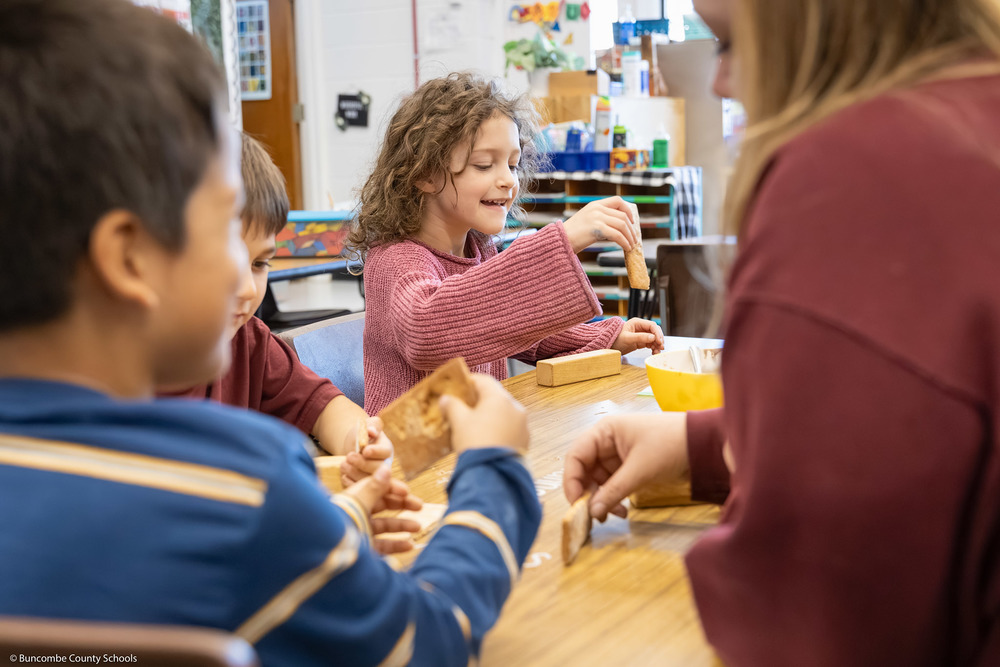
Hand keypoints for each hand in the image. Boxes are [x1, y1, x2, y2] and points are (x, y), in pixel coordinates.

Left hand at [341, 466, 424, 553]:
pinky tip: (410, 545)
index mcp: (354, 498)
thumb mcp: (358, 502)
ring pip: (385, 525)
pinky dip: (396, 545)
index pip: (377, 489)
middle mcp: (357, 513)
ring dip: (402, 525)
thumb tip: (386, 468)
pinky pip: (382, 545)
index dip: (393, 489)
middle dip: (402, 505)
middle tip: (420, 506)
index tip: (407, 491)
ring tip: (418, 526)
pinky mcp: (363, 548)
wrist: (325, 552)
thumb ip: (374, 487)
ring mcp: (360, 531)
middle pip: (383, 506)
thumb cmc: (340, 521)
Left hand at [342, 416, 393, 485]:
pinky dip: (351, 483)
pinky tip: (343, 476)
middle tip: (349, 457)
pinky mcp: (366, 486)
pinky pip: (360, 488)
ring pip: (370, 480)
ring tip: (343, 465)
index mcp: (386, 449)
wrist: (352, 446)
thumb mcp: (366, 425)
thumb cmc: (361, 434)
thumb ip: (372, 425)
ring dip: (355, 473)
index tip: (365, 450)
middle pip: (378, 468)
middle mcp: (384, 465)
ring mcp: (376, 477)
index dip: (376, 452)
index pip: (385, 451)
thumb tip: (371, 431)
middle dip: (363, 464)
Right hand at [441, 374, 528, 453]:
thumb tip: (446, 399)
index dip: (469, 381)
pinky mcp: (525, 441)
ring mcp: (523, 425)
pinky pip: (510, 429)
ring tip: (474, 426)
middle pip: (496, 397)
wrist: (493, 474)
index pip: (484, 380)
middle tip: (464, 407)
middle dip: (479, 401)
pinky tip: (486, 439)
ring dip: (490, 416)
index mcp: (500, 398)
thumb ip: (452, 406)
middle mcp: (515, 408)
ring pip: (504, 414)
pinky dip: (498, 430)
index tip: (459, 387)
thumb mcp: (459, 422)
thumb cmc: (475, 442)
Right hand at [562, 197, 639, 253]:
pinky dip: (625, 242)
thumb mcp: (587, 220)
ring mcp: (597, 217)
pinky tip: (626, 248)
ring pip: (622, 225)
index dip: (628, 210)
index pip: (617, 200)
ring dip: (630, 236)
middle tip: (634, 238)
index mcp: (595, 204)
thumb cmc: (572, 235)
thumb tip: (618, 228)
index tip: (632, 221)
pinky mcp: (597, 228)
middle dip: (631, 228)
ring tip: (631, 245)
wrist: (559, 240)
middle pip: (623, 215)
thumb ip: (601, 219)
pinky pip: (617, 235)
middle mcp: (597, 208)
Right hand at [564, 412, 687, 520]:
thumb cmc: (670, 445)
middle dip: (588, 494)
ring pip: (598, 481)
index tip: (576, 504)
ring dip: (602, 499)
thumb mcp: (640, 469)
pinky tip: (622, 510)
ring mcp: (617, 455)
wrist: (703, 444)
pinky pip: (612, 485)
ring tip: (613, 515)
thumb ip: (613, 491)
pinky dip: (614, 498)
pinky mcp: (629, 467)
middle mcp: (606, 442)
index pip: (576, 456)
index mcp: (604, 431)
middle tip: (594, 515)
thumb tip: (592, 512)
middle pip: (585, 470)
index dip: (571, 480)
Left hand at [611, 318, 664, 354]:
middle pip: (655, 331)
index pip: (652, 325)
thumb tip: (653, 338)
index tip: (659, 341)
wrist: (610, 345)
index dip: (657, 333)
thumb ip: (640, 337)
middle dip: (659, 339)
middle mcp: (641, 327)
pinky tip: (654, 352)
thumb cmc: (615, 339)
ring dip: (657, 345)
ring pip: (654, 338)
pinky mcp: (641, 341)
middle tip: (660, 347)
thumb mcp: (627, 338)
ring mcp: (642, 334)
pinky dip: (654, 348)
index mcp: (637, 322)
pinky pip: (651, 344)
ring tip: (657, 352)